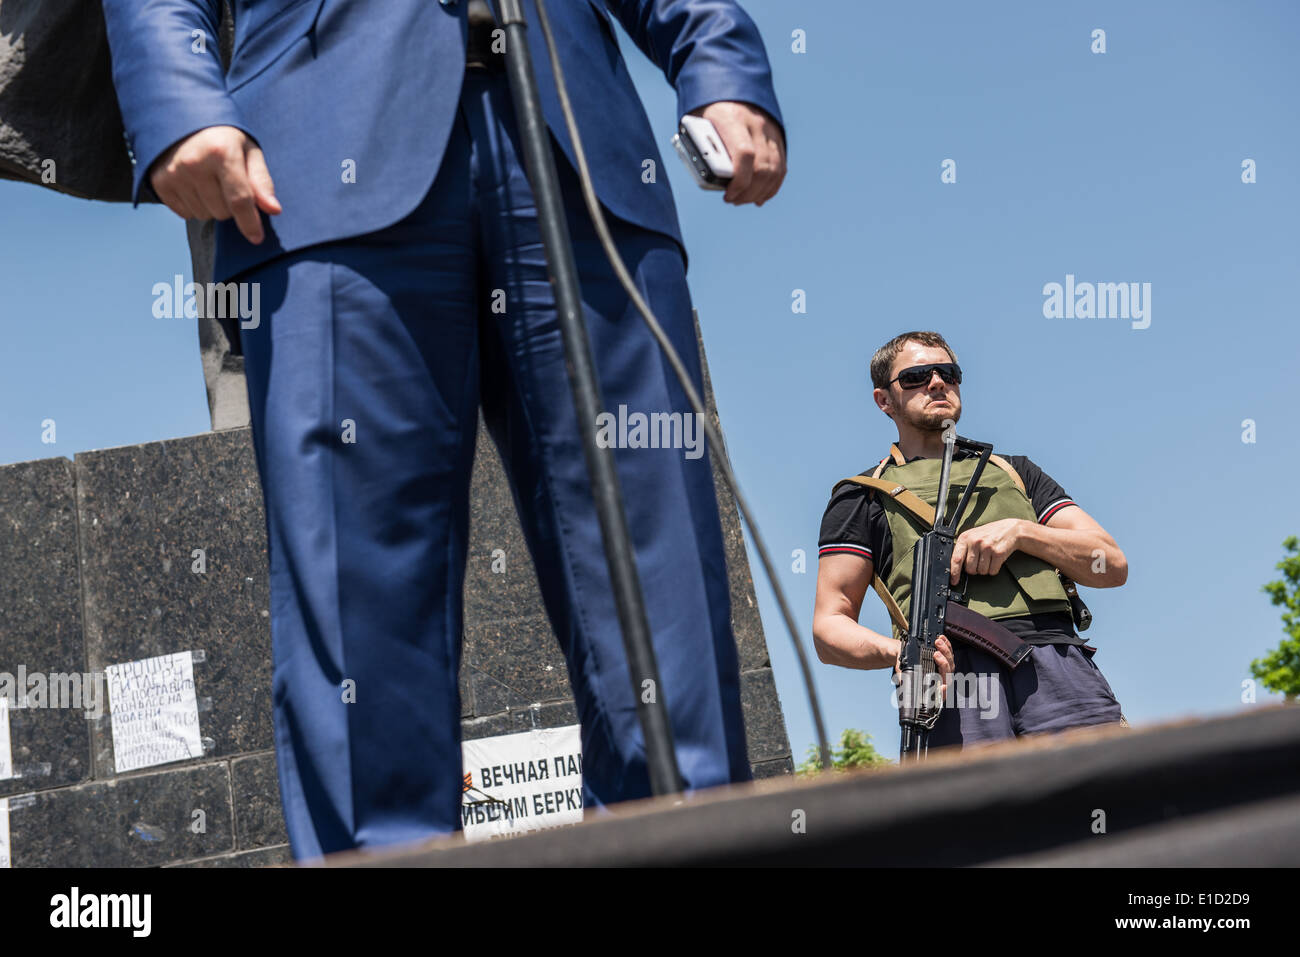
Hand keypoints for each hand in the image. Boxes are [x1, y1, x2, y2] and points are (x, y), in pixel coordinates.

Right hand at [148, 125, 280, 242]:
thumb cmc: (222, 138)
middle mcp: (194, 164)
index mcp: (221, 152)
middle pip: (223, 212)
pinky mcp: (159, 183)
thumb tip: (274, 209)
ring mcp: (173, 174)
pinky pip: (186, 214)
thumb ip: (261, 181)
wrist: (180, 119)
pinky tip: (193, 185)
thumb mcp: (248, 151)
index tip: (257, 238)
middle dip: (230, 205)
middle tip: (226, 182)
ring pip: (204, 215)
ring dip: (212, 206)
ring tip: (209, 181)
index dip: (250, 223)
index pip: (239, 199)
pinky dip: (194, 206)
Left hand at [688, 101, 785, 205]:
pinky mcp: (778, 138)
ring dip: (759, 192)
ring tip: (743, 199)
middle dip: (748, 191)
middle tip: (733, 199)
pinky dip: (771, 186)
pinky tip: (760, 196)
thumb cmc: (708, 108)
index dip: (739, 180)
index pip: (745, 154)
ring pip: (774, 170)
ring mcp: (770, 131)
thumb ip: (702, 147)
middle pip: (762, 167)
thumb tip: (708, 177)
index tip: (727, 194)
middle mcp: (756, 124)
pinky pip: (781, 167)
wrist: (730, 82)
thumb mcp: (697, 122)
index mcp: (732, 118)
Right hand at [894, 634, 955, 701]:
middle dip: (943, 662)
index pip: (942, 692)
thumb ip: (906, 680)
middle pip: (948, 673)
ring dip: (945, 651)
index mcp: (933, 687)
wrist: (903, 657)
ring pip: (950, 661)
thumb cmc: (904, 669)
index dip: (944, 691)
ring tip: (938, 642)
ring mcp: (944, 668)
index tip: (943, 687)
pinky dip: (946, 645)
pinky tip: (943, 639)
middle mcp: (941, 679)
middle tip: (936, 654)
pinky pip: (949, 652)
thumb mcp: (903, 674)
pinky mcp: (945, 658)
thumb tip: (904, 683)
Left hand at [950, 519, 1023, 583]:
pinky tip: (995, 560)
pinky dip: (994, 569)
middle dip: (975, 569)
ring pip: (981, 571)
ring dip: (985, 569)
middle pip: (970, 569)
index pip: (956, 559)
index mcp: (965, 537)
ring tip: (988, 558)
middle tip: (980, 560)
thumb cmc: (990, 534)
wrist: (1011, 529)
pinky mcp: (998, 553)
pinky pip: (992, 571)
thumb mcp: (973, 536)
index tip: (954, 581)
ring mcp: (987, 547)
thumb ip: (963, 549)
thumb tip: (955, 566)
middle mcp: (975, 542)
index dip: (954, 572)